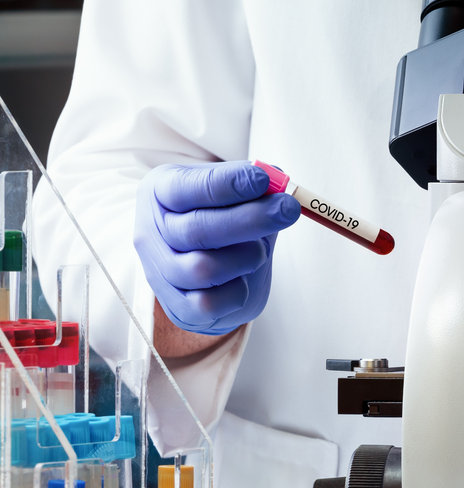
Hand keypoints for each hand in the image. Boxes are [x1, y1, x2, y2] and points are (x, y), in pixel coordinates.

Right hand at [134, 161, 298, 334]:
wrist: (212, 274)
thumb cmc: (223, 222)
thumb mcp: (232, 194)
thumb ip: (253, 186)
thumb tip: (279, 181)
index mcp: (160, 194)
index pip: (186, 189)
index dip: (227, 184)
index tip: (264, 180)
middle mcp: (151, 233)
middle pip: (198, 230)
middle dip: (251, 219)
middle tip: (287, 210)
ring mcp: (160, 273)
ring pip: (204, 269)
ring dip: (246, 257)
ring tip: (260, 251)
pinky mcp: (178, 307)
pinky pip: (210, 304)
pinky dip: (237, 292)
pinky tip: (244, 278)